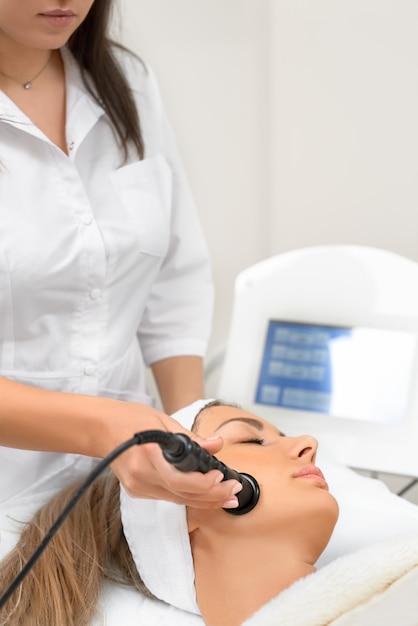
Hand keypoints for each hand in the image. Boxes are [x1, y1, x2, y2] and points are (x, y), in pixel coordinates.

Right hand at [101, 404, 241, 509]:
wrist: (100, 428)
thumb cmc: (130, 419)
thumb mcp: (162, 421)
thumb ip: (191, 437)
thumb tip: (216, 444)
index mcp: (146, 457)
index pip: (179, 481)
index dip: (204, 483)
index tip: (222, 476)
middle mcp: (141, 477)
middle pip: (182, 495)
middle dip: (212, 495)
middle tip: (234, 491)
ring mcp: (138, 487)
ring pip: (178, 500)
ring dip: (205, 500)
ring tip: (227, 496)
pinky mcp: (138, 491)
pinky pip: (169, 497)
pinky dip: (189, 496)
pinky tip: (206, 494)